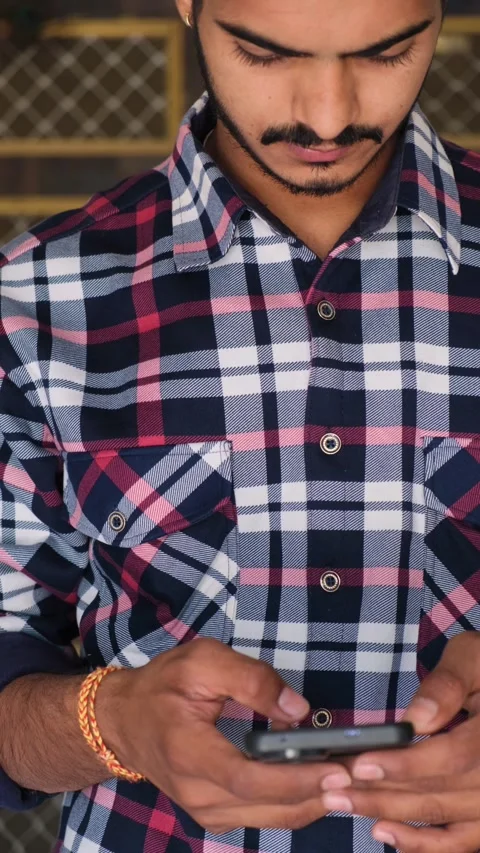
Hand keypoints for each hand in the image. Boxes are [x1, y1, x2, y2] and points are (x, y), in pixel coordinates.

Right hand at [96, 638, 351, 833]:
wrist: (122, 720)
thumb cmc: (162, 685)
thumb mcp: (202, 662)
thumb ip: (251, 680)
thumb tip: (298, 710)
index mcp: (190, 754)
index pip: (249, 778)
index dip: (296, 778)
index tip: (338, 770)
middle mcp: (198, 794)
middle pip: (269, 806)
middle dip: (320, 792)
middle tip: (364, 773)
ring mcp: (205, 811)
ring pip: (272, 818)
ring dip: (314, 801)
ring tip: (354, 778)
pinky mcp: (214, 815)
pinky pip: (264, 817)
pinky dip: (296, 803)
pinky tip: (321, 784)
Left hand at [322, 633, 479, 851]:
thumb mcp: (472, 658)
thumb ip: (446, 685)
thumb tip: (416, 719)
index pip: (453, 757)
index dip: (406, 765)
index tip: (361, 765)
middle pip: (443, 794)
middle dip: (385, 794)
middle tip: (335, 791)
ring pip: (446, 819)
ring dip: (395, 818)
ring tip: (348, 806)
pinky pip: (461, 840)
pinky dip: (425, 843)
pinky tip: (385, 832)